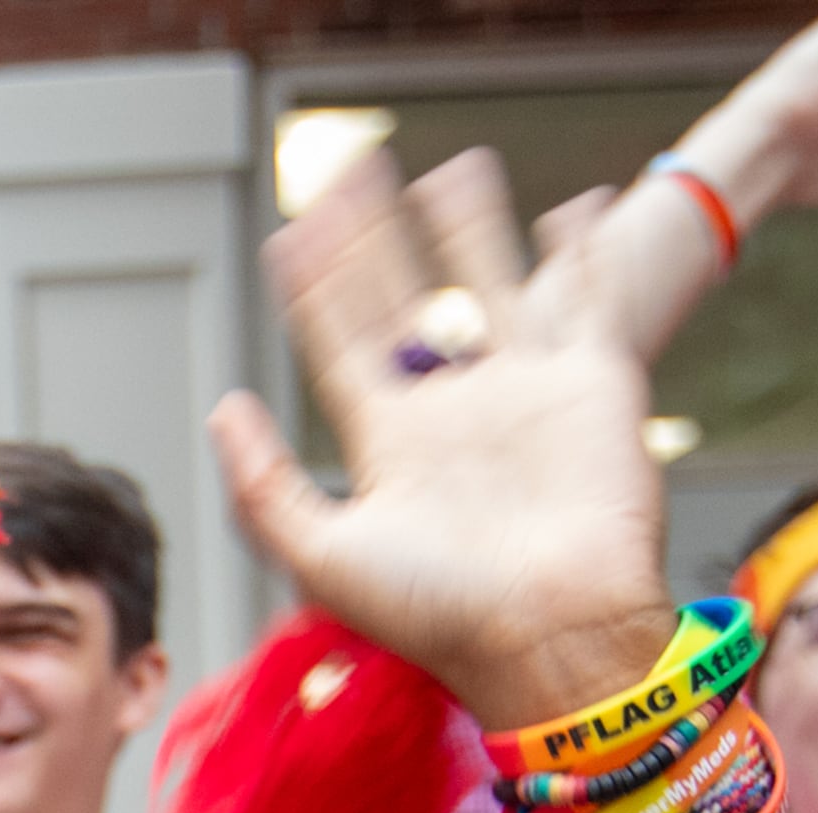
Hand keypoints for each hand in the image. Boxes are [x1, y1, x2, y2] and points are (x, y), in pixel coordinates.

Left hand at [212, 148, 681, 729]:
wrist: (555, 639)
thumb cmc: (441, 616)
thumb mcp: (323, 556)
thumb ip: (263, 488)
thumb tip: (224, 408)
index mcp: (390, 443)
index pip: (341, 341)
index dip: (314, 285)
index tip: (289, 232)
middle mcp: (452, 411)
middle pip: (406, 297)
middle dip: (379, 234)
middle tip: (357, 168)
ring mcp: (524, 393)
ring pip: (490, 284)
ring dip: (469, 227)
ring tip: (453, 169)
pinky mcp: (593, 384)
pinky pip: (587, 300)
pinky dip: (583, 251)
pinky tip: (572, 207)